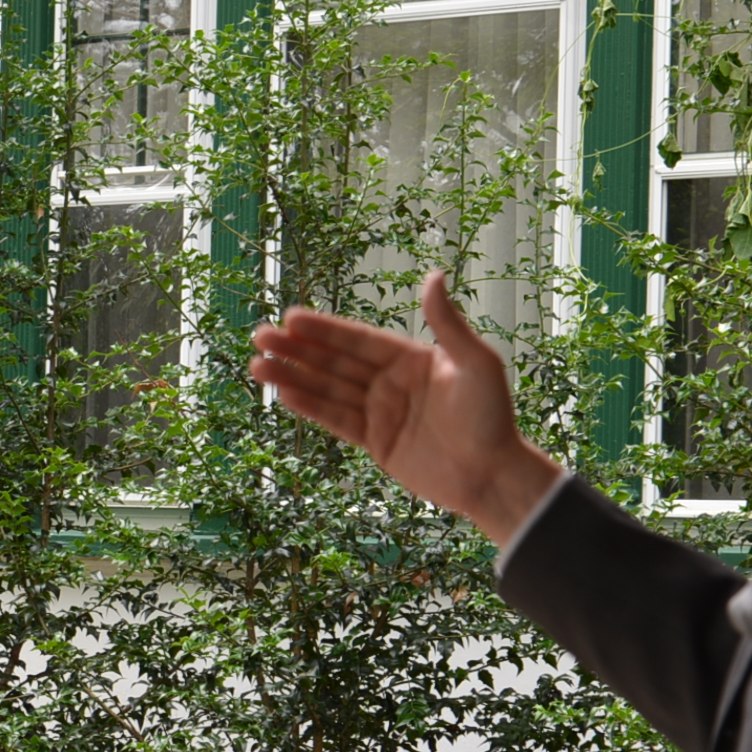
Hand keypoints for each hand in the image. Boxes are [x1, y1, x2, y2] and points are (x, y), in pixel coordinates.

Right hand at [246, 270, 562, 543]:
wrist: (494, 476)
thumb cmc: (492, 417)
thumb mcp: (476, 363)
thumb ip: (447, 323)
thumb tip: (432, 275)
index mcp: (412, 359)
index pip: (359, 340)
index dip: (325, 330)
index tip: (291, 317)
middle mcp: (392, 382)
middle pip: (335, 362)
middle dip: (297, 349)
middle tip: (260, 336)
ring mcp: (381, 412)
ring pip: (328, 390)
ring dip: (293, 377)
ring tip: (257, 365)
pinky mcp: (376, 443)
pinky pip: (337, 421)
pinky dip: (310, 407)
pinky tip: (284, 394)